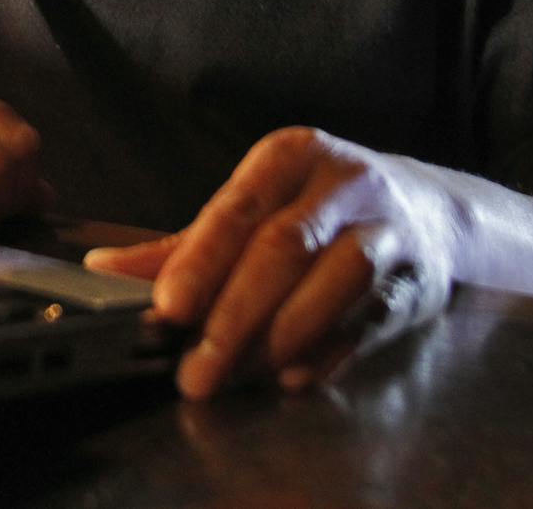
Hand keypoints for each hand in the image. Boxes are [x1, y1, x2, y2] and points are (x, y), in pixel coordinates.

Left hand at [83, 127, 460, 397]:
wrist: (430, 210)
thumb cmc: (317, 210)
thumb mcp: (255, 206)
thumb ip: (183, 245)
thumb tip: (102, 269)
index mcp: (290, 155)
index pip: (237, 207)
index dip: (200, 259)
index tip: (167, 308)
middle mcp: (343, 184)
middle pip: (283, 248)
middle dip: (233, 315)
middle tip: (194, 370)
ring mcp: (387, 230)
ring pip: (335, 283)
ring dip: (280, 337)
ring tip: (237, 376)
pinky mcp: (416, 281)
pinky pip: (372, 320)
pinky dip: (330, 352)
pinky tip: (293, 378)